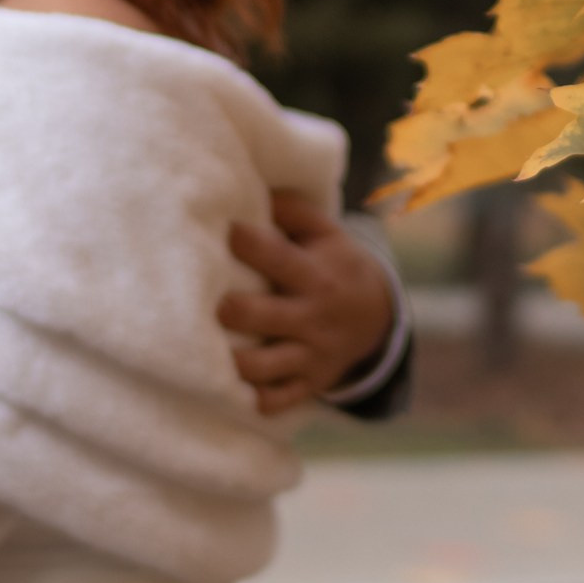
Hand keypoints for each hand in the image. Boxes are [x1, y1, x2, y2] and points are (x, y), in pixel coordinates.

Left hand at [219, 191, 397, 415]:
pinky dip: (257, 401)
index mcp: (316, 274)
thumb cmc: (335, 265)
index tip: (224, 230)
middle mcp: (313, 315)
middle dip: (236, 311)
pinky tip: (229, 395)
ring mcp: (311, 354)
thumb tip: (248, 180)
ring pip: (268, 365)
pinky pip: (281, 399)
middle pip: (267, 316)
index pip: (279, 258)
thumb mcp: (326, 233)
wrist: (378, 319)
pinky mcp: (308, 382)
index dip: (249, 243)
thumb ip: (292, 210)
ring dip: (236, 362)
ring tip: (205, 354)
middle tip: (206, 303)